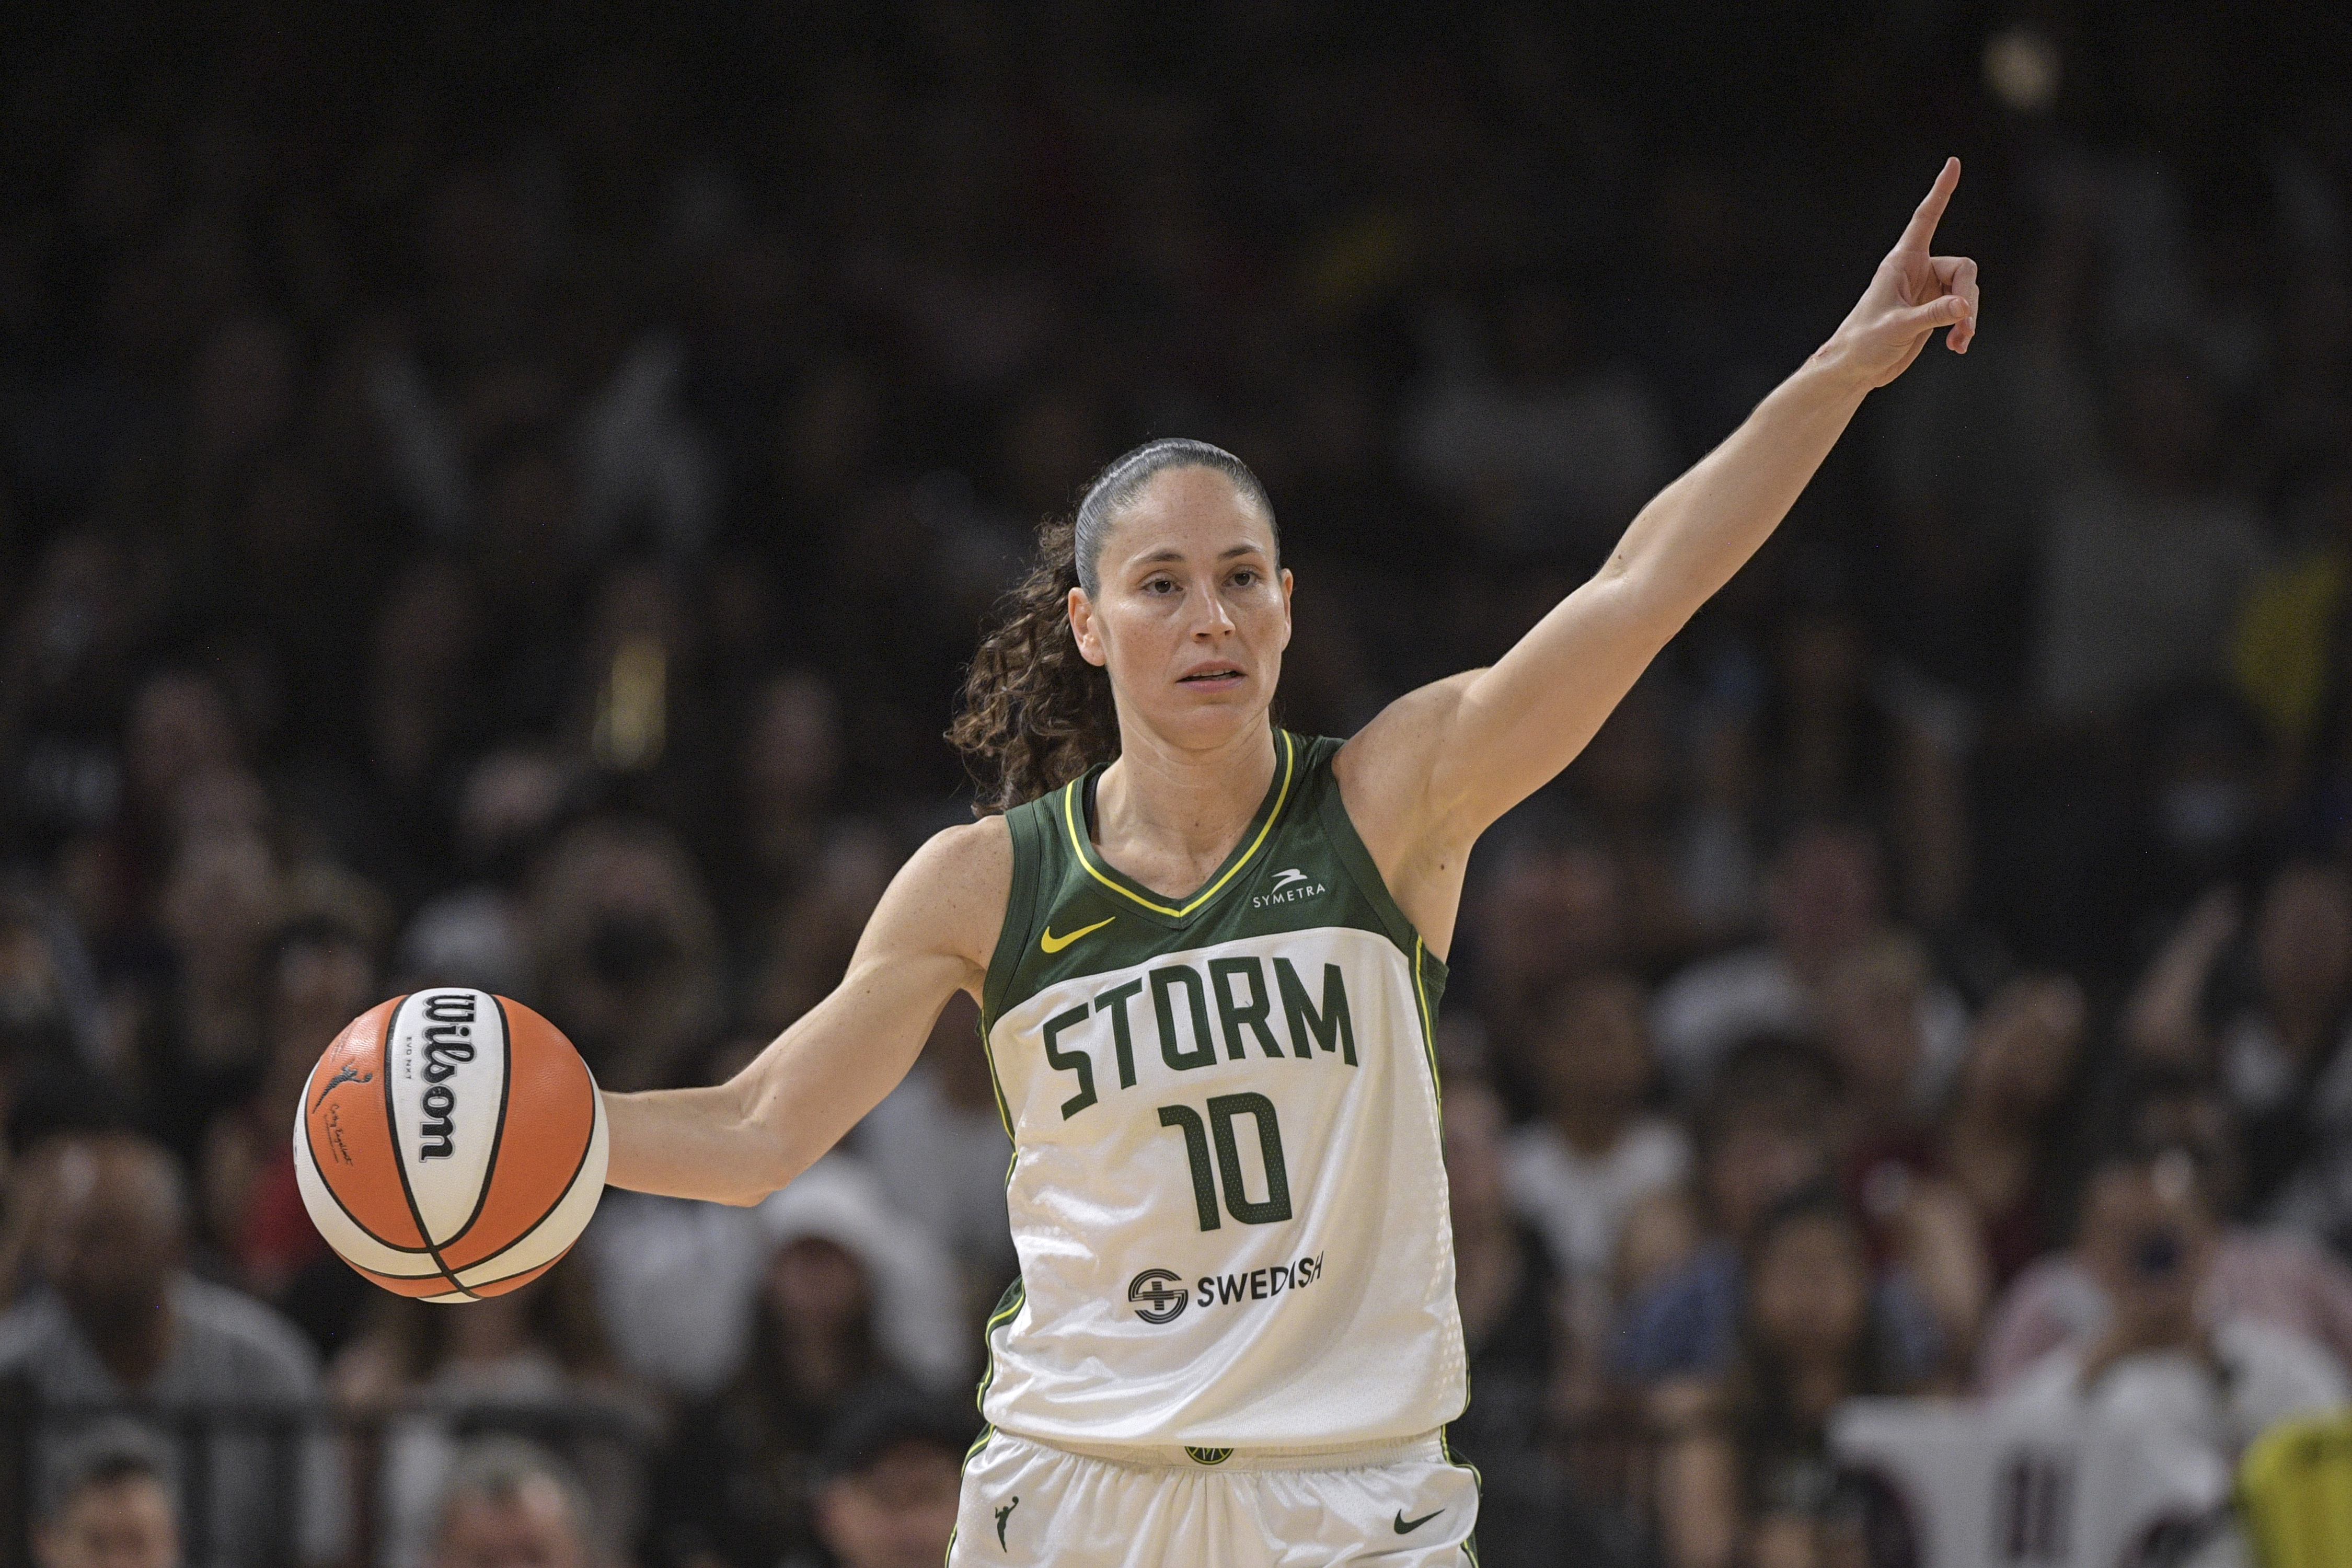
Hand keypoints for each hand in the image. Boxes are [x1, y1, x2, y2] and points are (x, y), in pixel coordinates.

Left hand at [1817, 158, 1979, 389]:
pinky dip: (1964, 327)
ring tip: (1959, 342)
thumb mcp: (1898, 327)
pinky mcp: (1933, 310)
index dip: (1940, 192)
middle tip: (1964, 325)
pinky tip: (1958, 347)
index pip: (1926, 219)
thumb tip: (1965, 307)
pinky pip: (1962, 310)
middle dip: (1968, 296)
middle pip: (1963, 269)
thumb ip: (1932, 315)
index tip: (1953, 163)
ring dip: (1967, 317)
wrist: (1855, 367)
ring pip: (1967, 291)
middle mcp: (1918, 270)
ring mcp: (1928, 290)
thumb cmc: (1864, 342)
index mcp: (1902, 262)